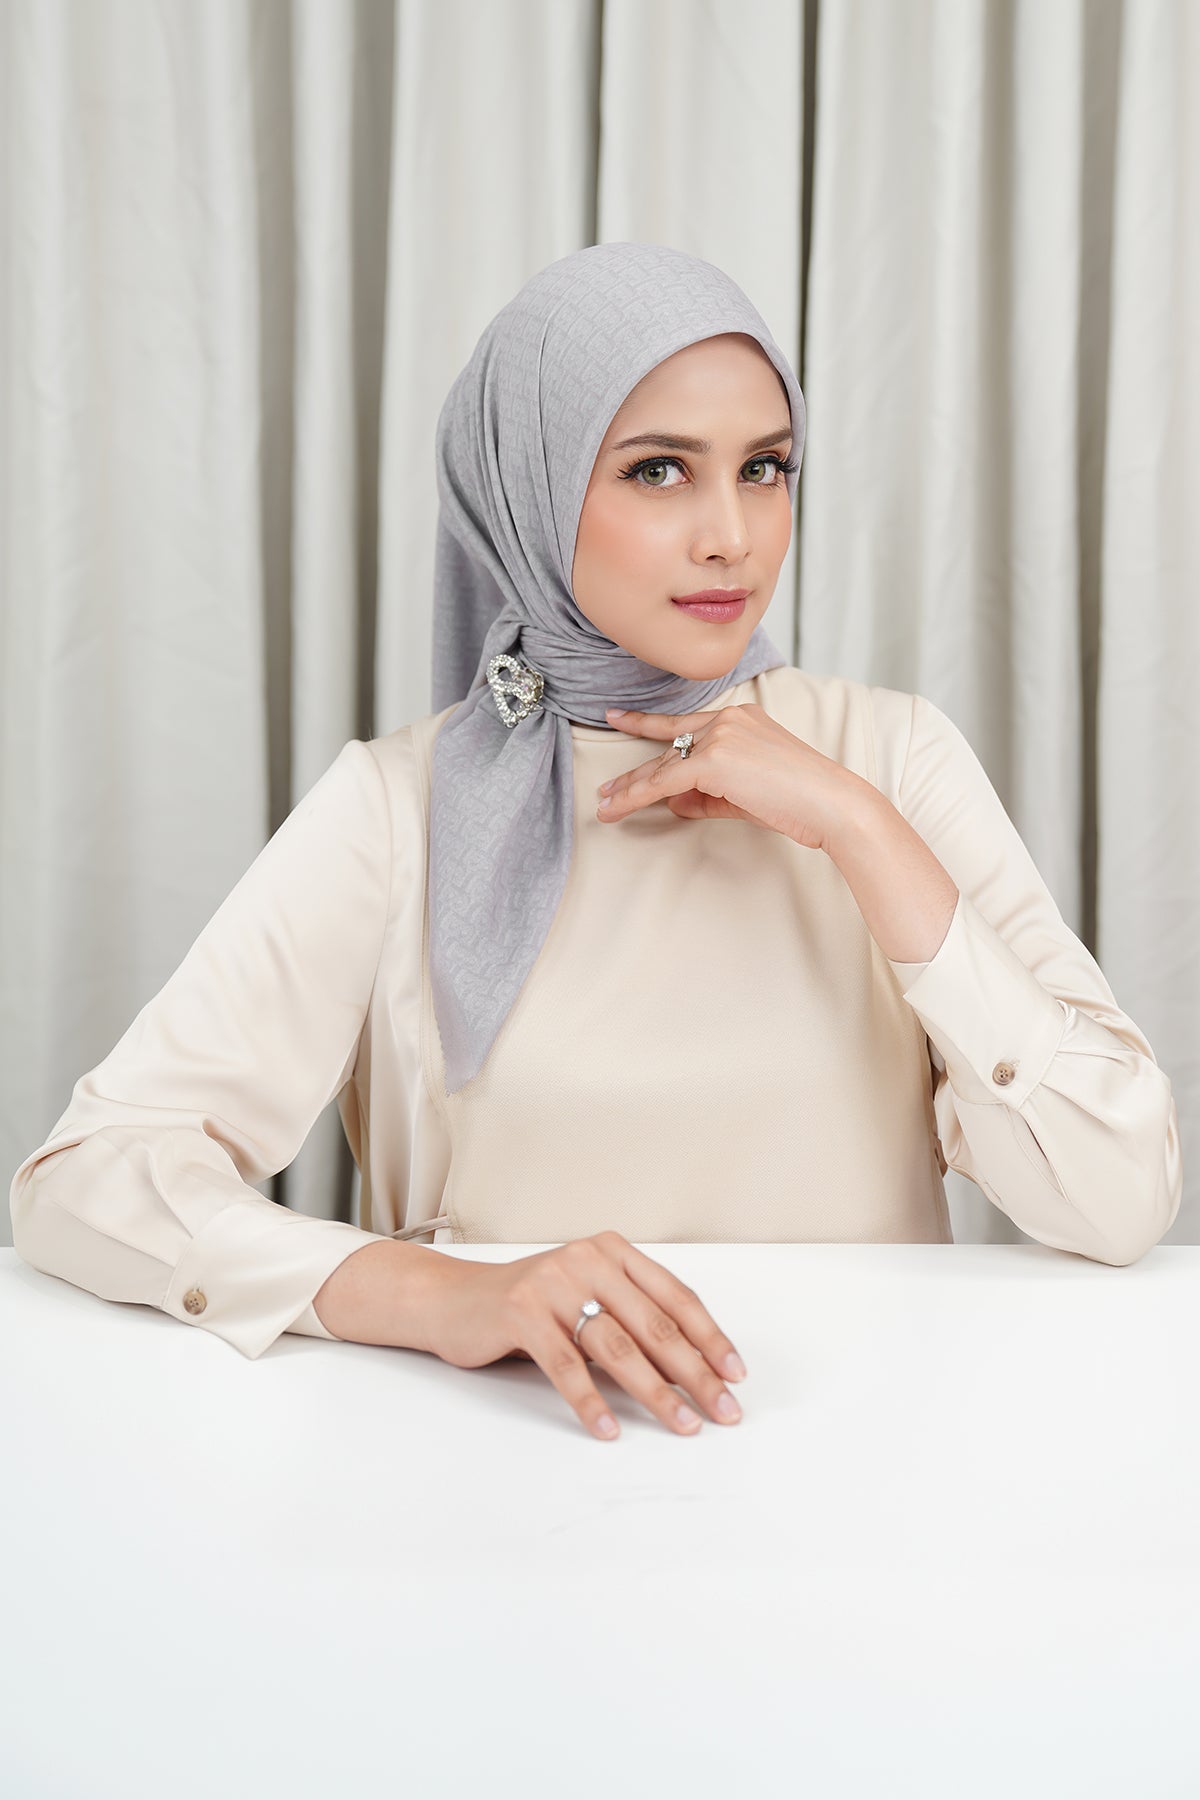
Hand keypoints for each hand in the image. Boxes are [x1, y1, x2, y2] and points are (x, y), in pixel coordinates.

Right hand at [422, 1230, 747, 1440]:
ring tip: (681, 1425)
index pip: (676, 1298)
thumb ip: (632, 1318)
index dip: (710, 1339)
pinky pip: (565, 1365)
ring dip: (656, 1393)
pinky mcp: (520, 1311)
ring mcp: (552, 1282)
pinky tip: (610, 1429)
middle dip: (696, 1374)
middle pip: (655, 1325)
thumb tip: (694, 1369)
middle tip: (723, 1411)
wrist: (455, 1300)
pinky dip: (591, 1402)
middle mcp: (588, 1259)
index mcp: (614, 1251)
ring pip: (617, 1347)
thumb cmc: (532, 1307)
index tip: (735, 1376)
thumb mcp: (587, 1299)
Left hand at [597, 702, 870, 853]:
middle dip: (635, 773)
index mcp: (741, 717)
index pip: (685, 721)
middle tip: (605, 789)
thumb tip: (673, 803)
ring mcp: (720, 735)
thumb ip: (708, 796)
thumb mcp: (746, 796)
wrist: (830, 803)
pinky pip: (664, 781)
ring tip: (604, 804)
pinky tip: (618, 809)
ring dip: (630, 788)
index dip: (646, 722)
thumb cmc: (800, 802)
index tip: (618, 717)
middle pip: (669, 747)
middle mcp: (728, 718)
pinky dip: (637, 797)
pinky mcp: (713, 759)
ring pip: (662, 764)